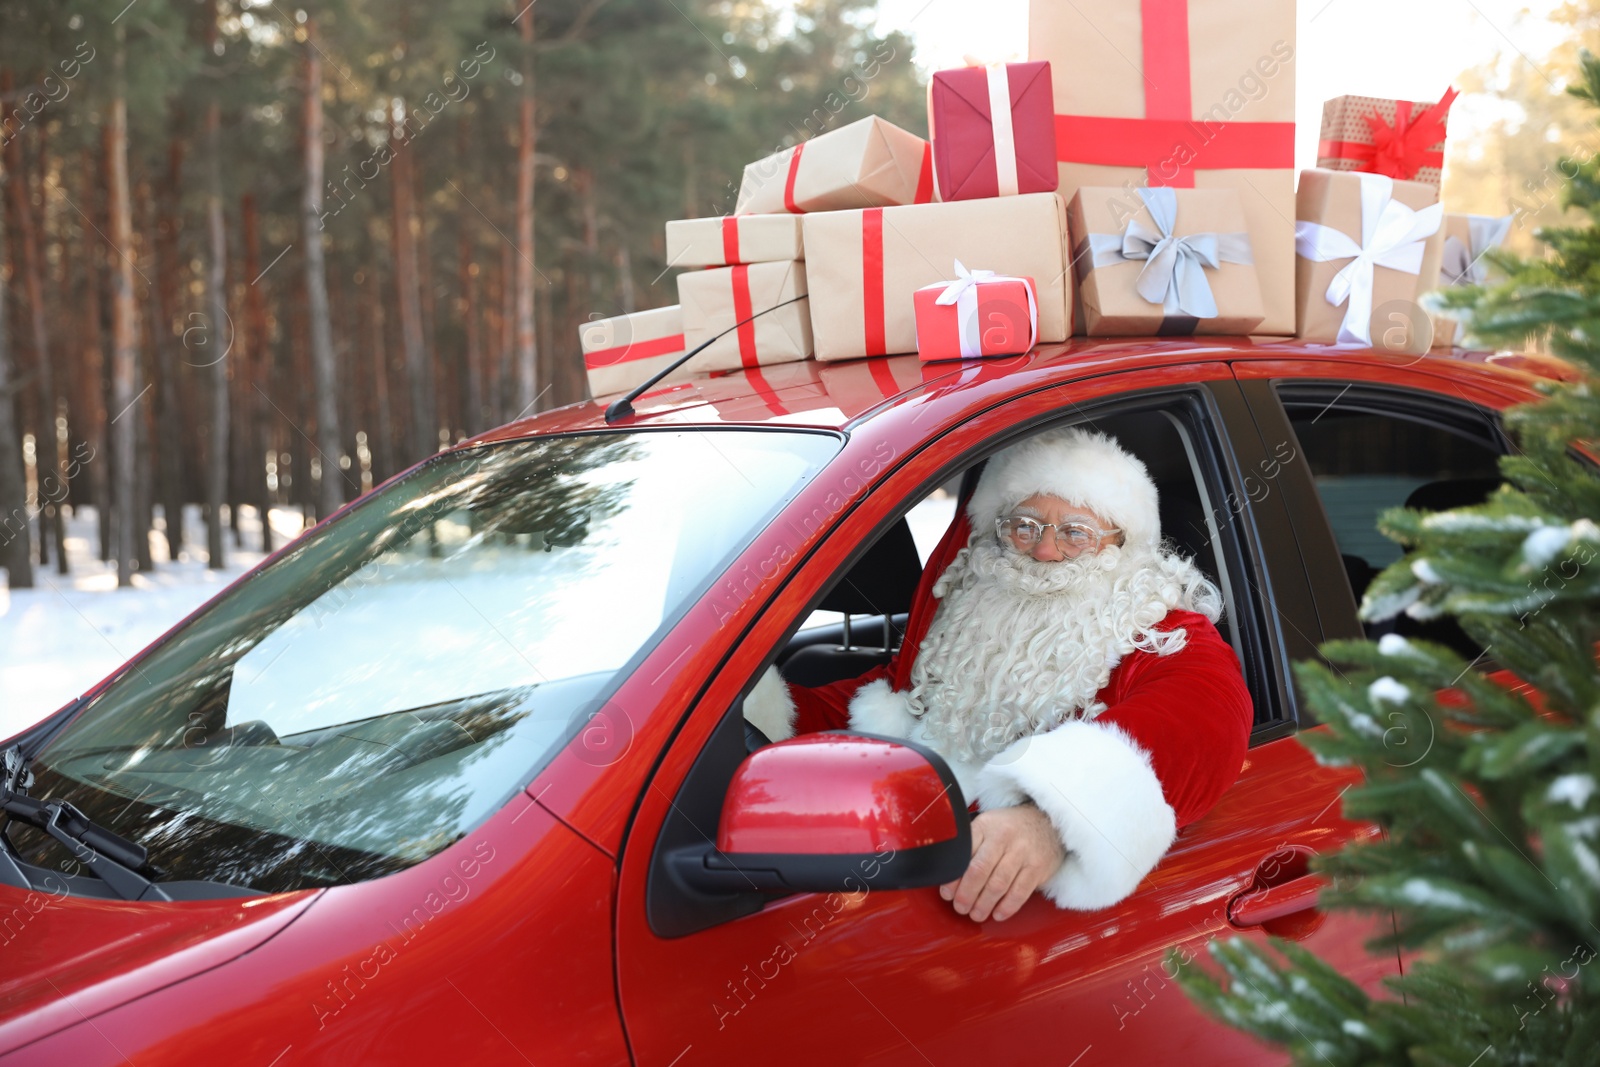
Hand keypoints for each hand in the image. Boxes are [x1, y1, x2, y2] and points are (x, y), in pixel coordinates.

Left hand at [939, 804, 1064, 921]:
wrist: (1047, 822)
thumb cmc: (1010, 829)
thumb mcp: (988, 826)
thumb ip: (970, 845)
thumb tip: (948, 873)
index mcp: (985, 826)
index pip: (964, 854)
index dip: (953, 878)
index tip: (947, 893)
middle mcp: (1003, 837)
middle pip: (979, 871)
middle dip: (966, 895)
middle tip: (960, 907)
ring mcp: (1022, 852)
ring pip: (998, 884)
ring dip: (984, 904)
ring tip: (976, 914)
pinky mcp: (1037, 867)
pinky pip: (1019, 892)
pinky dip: (1007, 907)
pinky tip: (998, 914)